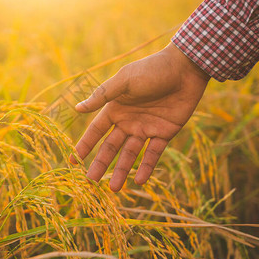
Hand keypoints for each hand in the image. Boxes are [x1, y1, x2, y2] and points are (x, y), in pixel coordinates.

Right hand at [70, 43, 209, 191]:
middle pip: (111, 147)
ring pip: (130, 154)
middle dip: (100, 164)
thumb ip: (102, 96)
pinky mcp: (164, 133)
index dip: (84, 146)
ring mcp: (146, 128)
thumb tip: (78, 108)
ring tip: (114, 189)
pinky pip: (153, 154)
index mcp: (115, 108)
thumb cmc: (152, 70)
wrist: (185, 68)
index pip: (96, 131)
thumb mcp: (124, 82)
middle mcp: (128, 121)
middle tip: (91, 181)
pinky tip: (140, 181)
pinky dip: (147, 167)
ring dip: (122, 170)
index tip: (73, 161)